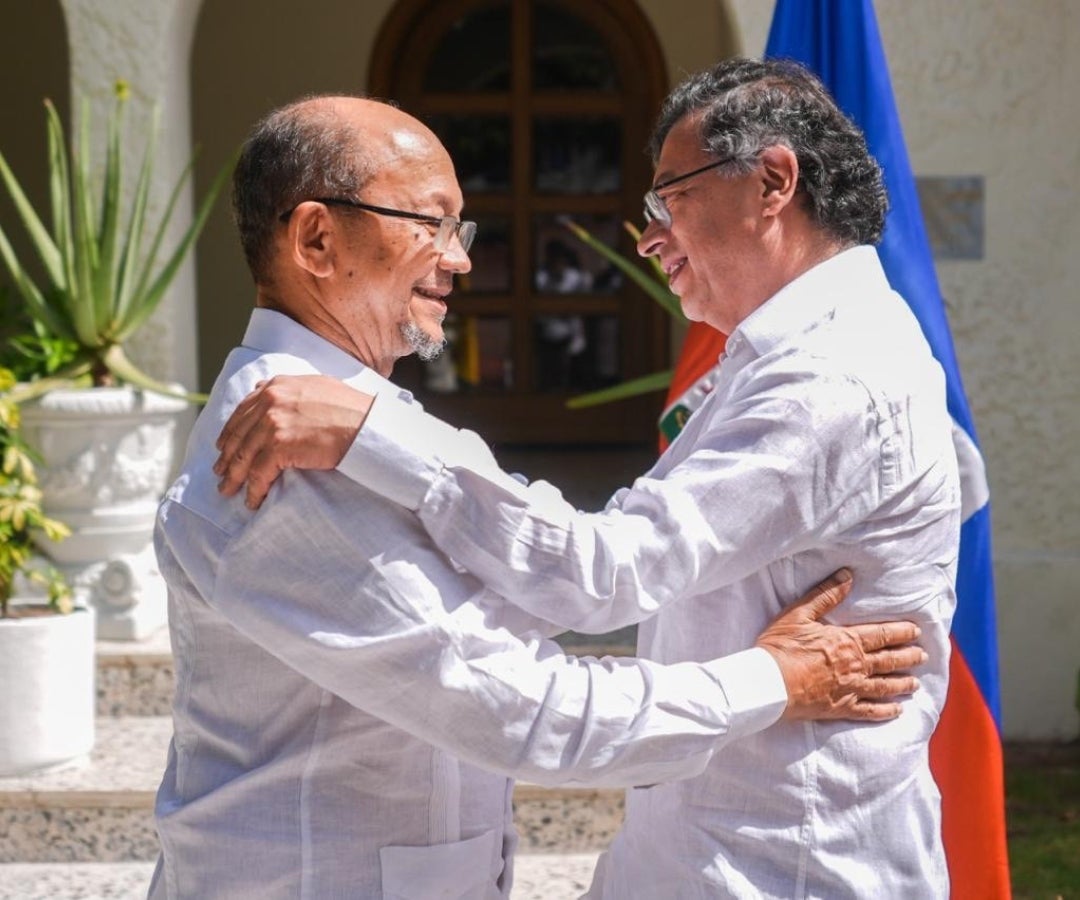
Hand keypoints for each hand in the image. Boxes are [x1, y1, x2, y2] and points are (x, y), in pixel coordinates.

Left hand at [214, 374, 372, 508]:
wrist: (369, 425)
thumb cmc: (354, 410)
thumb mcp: (319, 388)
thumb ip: (293, 391)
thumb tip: (273, 393)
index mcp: (278, 386)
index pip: (244, 410)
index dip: (232, 430)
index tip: (225, 446)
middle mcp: (270, 400)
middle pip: (239, 433)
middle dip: (228, 456)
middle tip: (221, 472)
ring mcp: (273, 422)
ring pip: (244, 455)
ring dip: (234, 476)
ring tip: (229, 490)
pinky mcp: (280, 445)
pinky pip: (259, 473)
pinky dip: (254, 490)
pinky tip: (252, 500)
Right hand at [755, 569, 925, 721]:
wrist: (770, 684)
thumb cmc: (781, 647)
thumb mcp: (799, 614)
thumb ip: (825, 595)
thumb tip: (847, 576)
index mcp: (847, 641)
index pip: (882, 634)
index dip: (901, 632)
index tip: (916, 631)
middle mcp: (856, 665)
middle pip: (889, 660)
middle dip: (909, 657)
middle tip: (923, 655)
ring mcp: (851, 688)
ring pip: (885, 686)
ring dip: (903, 682)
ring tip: (915, 682)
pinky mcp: (842, 708)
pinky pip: (870, 710)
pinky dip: (886, 711)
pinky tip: (897, 710)